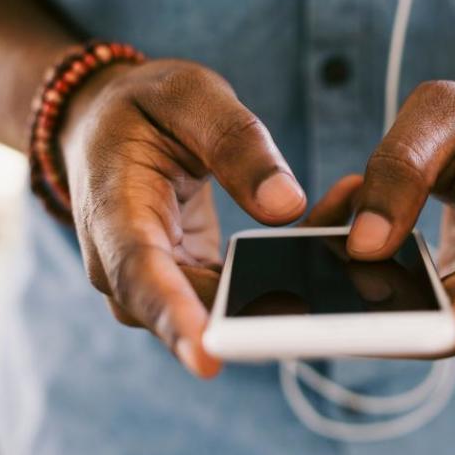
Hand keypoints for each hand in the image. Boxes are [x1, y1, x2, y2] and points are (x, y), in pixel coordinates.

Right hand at [60, 59, 306, 377]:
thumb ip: (236, 143)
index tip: (209, 358)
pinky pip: (240, 293)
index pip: (139, 276)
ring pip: (224, 307)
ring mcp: (159, 280)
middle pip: (190, 309)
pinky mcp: (190, 283)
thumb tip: (286, 207)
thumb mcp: (190, 97)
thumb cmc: (145, 108)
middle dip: (260, 310)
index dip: (174, 319)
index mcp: (113, 211)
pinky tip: (329, 231)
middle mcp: (127, 262)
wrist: (109, 127)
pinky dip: (285, 268)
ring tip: (344, 235)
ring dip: (287, 282)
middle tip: (331, 295)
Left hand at [345, 75, 454, 353]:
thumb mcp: (443, 110)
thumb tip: (364, 246)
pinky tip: (362, 239)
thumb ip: (401, 168)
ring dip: (378, 284)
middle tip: (333, 261)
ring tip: (348, 210)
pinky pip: (425, 324)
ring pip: (440, 332)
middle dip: (398, 307)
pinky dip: (382, 288)